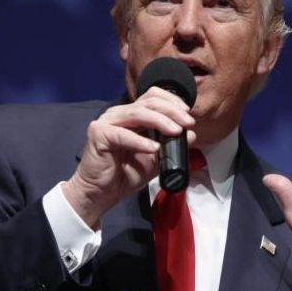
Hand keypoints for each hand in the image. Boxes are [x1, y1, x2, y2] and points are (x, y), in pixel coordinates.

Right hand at [62, 87, 195, 227]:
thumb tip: (192, 134)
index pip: (152, 96)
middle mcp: (119, 114)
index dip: (172, 101)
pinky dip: (140, 141)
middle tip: (188, 123)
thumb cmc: (125, 174)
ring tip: (176, 132)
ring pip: (138, 113)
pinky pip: (123, 134)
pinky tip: (153, 148)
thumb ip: (171, 145)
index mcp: (132, 115)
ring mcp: (107, 122)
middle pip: (148, 101)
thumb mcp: (156, 159)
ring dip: (160, 121)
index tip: (188, 115)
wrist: (102, 194)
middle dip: (172, 111)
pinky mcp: (99, 134)